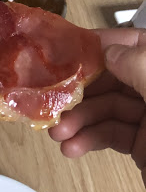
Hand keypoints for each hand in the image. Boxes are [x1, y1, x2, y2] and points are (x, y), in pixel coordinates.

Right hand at [49, 28, 145, 185]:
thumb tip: (110, 52)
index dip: (101, 44)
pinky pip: (110, 135)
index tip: (69, 49)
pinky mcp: (142, 144)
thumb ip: (140, 67)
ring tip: (58, 134)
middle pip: (112, 79)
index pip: (134, 44)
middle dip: (82, 92)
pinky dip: (88, 141)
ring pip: (106, 110)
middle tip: (55, 99)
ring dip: (79, 121)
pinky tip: (73, 147)